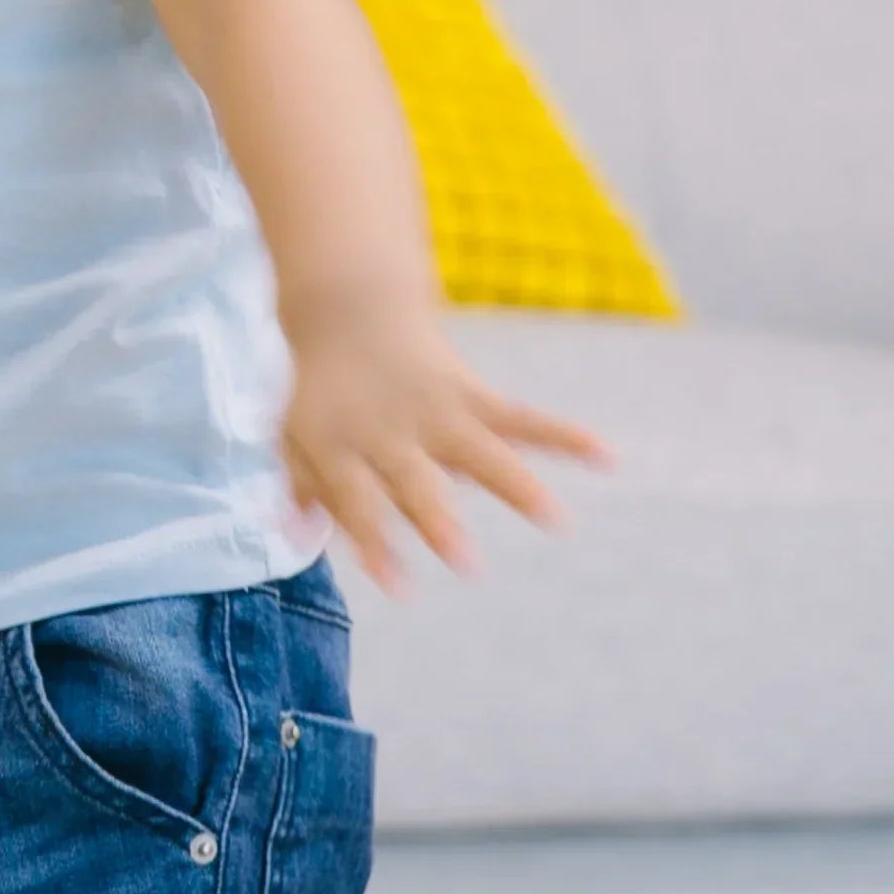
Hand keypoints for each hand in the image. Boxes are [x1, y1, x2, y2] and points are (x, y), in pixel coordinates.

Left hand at [279, 299, 609, 591]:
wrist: (346, 304)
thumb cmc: (318, 382)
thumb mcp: (288, 431)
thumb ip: (296, 485)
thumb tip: (295, 536)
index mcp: (341, 449)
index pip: (357, 506)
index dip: (376, 545)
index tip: (404, 590)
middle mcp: (391, 435)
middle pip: (418, 485)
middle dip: (443, 525)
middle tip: (469, 565)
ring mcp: (434, 414)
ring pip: (480, 453)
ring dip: (517, 486)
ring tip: (556, 520)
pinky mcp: (470, 396)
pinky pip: (520, 418)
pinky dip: (564, 436)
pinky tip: (605, 455)